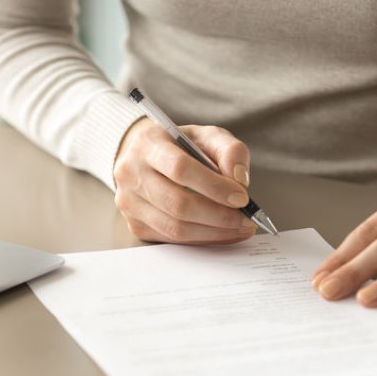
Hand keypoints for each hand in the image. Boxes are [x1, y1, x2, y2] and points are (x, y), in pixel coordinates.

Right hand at [113, 118, 257, 243]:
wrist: (146, 156)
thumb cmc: (180, 145)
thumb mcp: (207, 136)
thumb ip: (230, 150)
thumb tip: (240, 181)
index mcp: (148, 144)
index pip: (180, 169)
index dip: (214, 186)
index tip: (242, 198)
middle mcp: (131, 174)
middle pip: (178, 204)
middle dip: (219, 216)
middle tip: (247, 219)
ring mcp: (129, 203)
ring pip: (175, 228)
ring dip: (214, 233)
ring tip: (241, 228)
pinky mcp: (135, 225)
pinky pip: (172, 239)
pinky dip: (203, 239)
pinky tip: (223, 233)